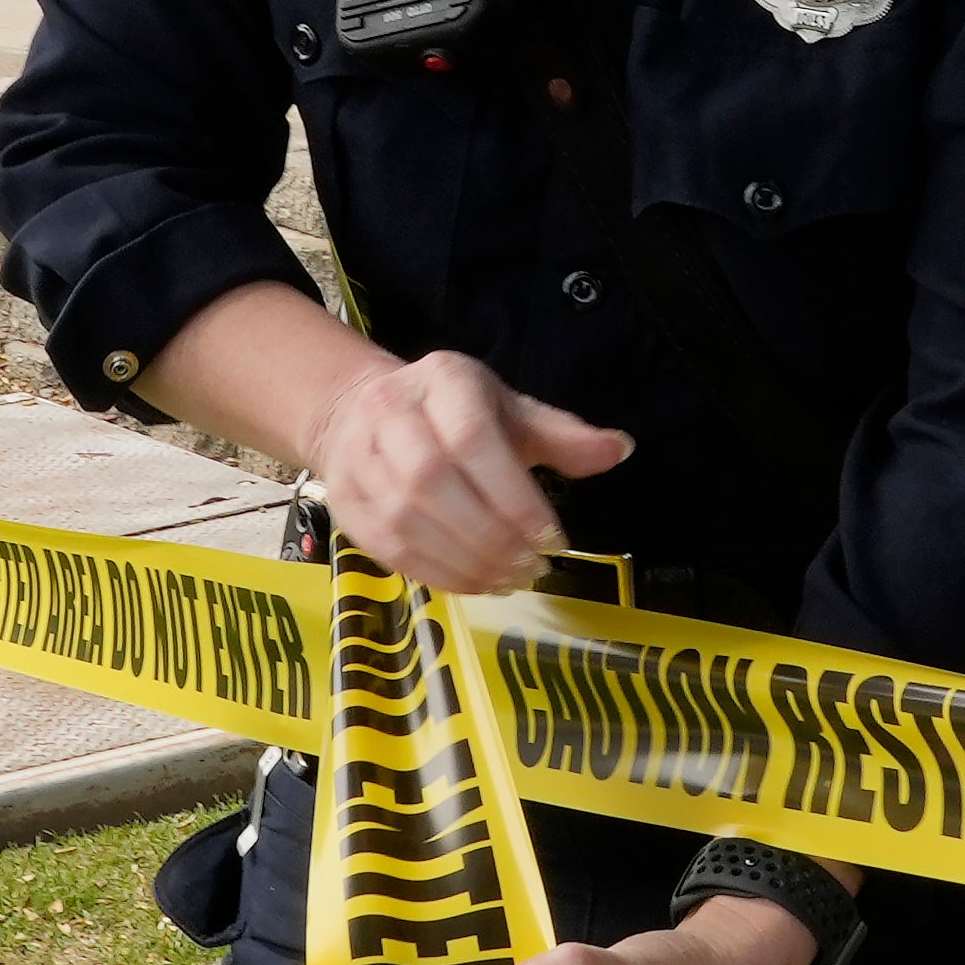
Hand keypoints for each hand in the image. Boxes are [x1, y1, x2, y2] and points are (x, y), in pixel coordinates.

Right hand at [302, 350, 633, 592]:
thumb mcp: (510, 411)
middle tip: (533, 567)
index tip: (553, 538)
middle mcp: (390, 412)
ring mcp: (359, 458)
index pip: (473, 440)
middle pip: (435, 482)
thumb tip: (620, 449)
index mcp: (442, 380)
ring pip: (407, 520)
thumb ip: (561, 435)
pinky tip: (477, 584)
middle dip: (491, 535)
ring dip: (466, 562)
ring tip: (511, 580)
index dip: (514, 497)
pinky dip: (438, 574)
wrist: (361, 413)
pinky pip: (389, 548)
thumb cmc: (453, 414)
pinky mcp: (345, 501)